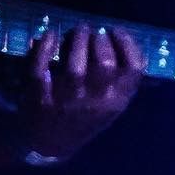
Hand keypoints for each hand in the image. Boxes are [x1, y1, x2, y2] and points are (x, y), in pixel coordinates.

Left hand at [22, 25, 143, 159]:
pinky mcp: (41, 97)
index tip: (116, 30)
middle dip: (99, 40)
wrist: (51, 143)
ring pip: (75, 67)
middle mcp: (96, 102)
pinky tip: (50, 35)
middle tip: (93, 31)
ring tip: (78, 30)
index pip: (133, 70)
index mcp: (117, 101)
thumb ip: (121, 80)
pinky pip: (41, 68)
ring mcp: (68, 100)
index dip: (127, 45)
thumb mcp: (111, 104)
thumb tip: (126, 40)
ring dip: (76, 40)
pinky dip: (45, 48)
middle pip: (105, 64)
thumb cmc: (85, 117)